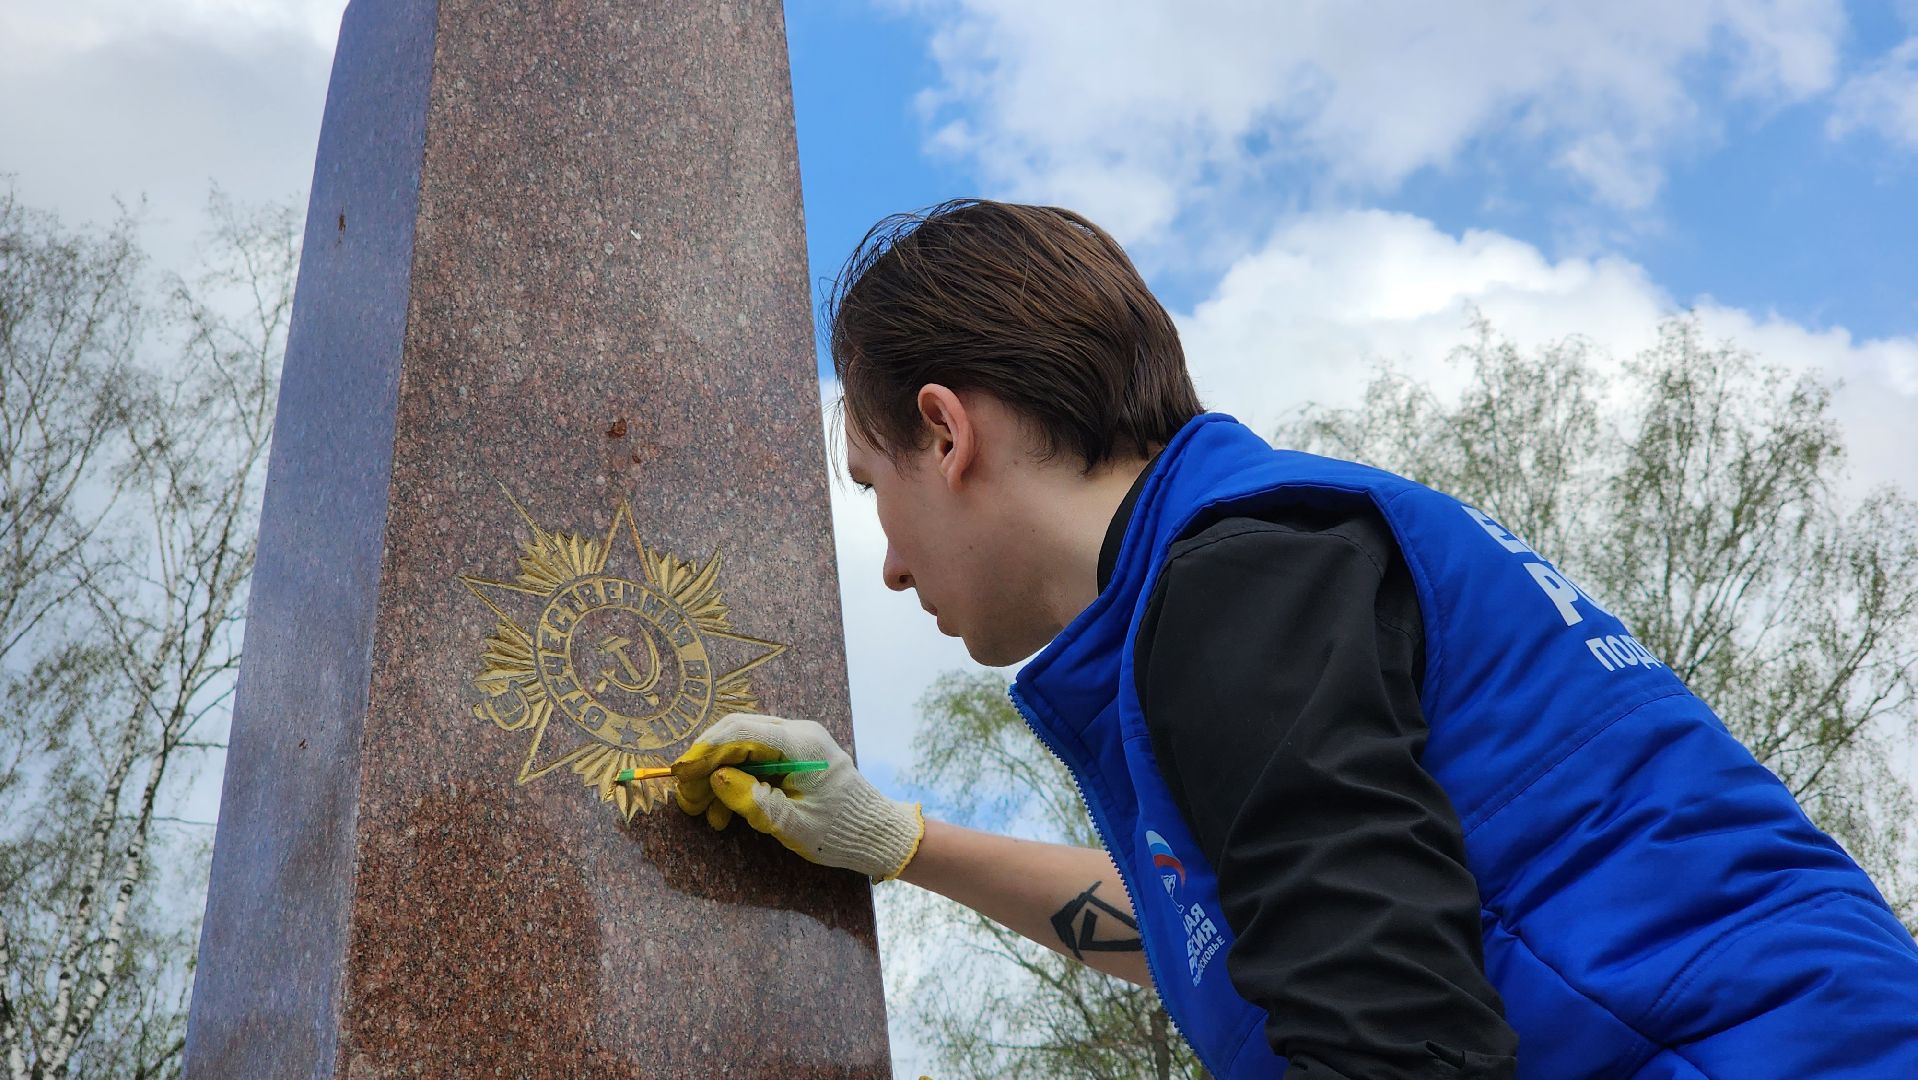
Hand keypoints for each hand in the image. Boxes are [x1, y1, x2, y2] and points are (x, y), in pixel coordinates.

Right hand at [672, 713, 924, 881]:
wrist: (877, 833)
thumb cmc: (841, 831)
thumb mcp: (794, 824)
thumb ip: (754, 801)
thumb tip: (715, 778)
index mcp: (801, 744)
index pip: (742, 732)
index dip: (705, 750)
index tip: (680, 774)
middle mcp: (798, 733)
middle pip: (737, 734)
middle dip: (706, 765)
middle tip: (686, 799)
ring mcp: (797, 742)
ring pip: (742, 747)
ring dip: (717, 775)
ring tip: (701, 812)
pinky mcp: (794, 756)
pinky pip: (755, 760)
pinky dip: (735, 780)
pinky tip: (722, 811)